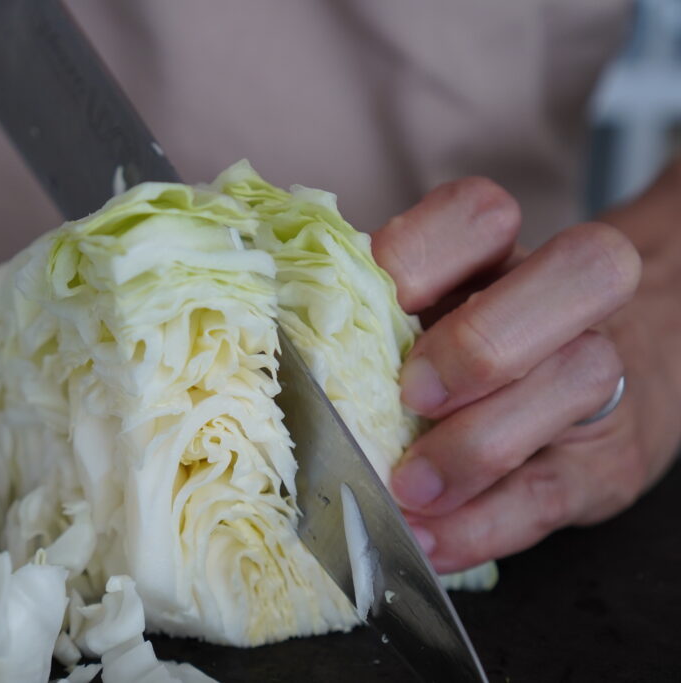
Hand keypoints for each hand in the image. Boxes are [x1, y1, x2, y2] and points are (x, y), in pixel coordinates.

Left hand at [371, 176, 679, 573]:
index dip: (423, 253)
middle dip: (484, 338)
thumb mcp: (426, 323)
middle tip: (414, 396)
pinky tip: (429, 540)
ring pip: (576, 379)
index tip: (379, 304)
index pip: (479, 213)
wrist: (590, 396)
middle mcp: (563, 301)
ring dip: (479, 445)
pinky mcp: (602, 465)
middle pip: (575, 272)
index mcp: (497, 255)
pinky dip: (484, 524)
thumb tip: (270, 344)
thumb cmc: (469, 352)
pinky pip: (555, 491)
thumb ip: (365, 322)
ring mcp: (597, 376)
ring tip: (409, 489)